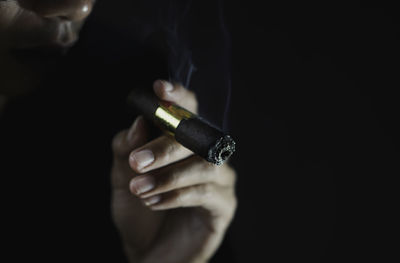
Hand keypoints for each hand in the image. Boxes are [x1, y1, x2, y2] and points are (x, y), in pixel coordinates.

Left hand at [111, 80, 236, 262]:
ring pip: (203, 165)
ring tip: (141, 189)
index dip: (178, 97)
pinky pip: (205, 193)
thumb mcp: (124, 177)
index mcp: (184, 142)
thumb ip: (127, 149)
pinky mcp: (224, 205)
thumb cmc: (139, 210)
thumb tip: (139, 123)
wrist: (149, 252)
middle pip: (197, 136)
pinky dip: (177, 196)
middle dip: (165, 146)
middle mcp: (206, 155)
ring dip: (169, 176)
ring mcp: (219, 179)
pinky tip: (154, 203)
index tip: (161, 89)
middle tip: (137, 162)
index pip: (188, 110)